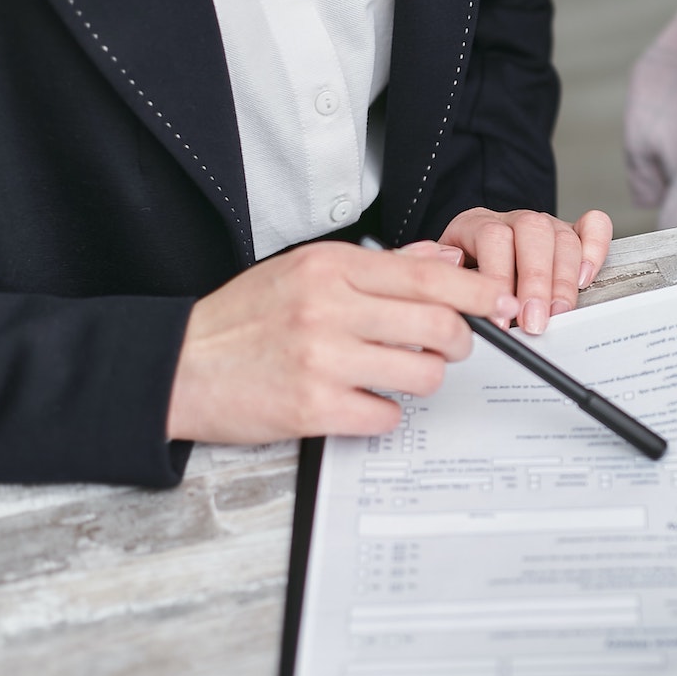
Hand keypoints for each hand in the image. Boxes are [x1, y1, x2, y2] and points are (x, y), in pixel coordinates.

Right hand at [167, 241, 519, 444]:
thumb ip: (379, 266)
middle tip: (452, 348)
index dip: (477, 291)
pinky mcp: (312, 407)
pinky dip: (384, 413)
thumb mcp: (305, 271)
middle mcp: (328, 307)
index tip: (500, 302)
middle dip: (460, 342)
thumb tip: (445, 260)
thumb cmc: (244, 318)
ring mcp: (321, 359)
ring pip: (422, 373)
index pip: (427, 276)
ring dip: (423, 379)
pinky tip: (362, 402)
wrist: (176, 366)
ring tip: (398, 374)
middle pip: (439, 325)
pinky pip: (386, 415)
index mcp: (330, 267)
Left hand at [437, 208, 612, 334]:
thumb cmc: (461, 276)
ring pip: (563, 237)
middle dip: (536, 282)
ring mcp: (546, 224)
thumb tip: (463, 291)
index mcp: (476, 224)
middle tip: (533, 322)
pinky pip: (594, 226)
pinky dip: (595, 250)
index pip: (492, 238)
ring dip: (563, 280)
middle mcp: (514, 220)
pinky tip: (585, 278)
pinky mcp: (572, 232)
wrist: (473, 260)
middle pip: (532, 233)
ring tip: (557, 314)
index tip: (500, 318)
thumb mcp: (444, 278)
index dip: (498, 279)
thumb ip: (447, 281)